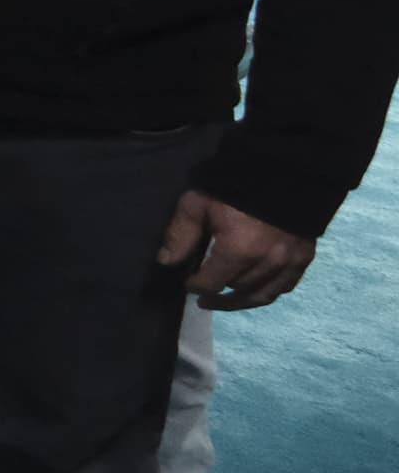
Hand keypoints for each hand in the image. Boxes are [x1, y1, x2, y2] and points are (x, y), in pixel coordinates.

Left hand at [157, 190, 314, 309]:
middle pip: (235, 289)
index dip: (196, 286)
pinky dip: (267, 292)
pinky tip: (254, 292)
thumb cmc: (234, 185)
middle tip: (204, 291)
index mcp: (239, 250)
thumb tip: (166, 262)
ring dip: (241, 301)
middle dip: (217, 290)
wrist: (284, 169)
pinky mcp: (305, 257)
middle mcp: (267, 263)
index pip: (211, 283)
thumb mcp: (198, 203)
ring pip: (261, 295)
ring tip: (224, 302)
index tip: (188, 283)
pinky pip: (285, 287)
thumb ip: (180, 234)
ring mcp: (290, 262)